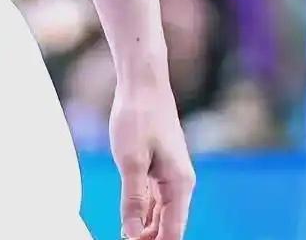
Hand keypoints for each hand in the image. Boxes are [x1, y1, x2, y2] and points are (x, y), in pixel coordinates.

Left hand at [109, 77, 194, 239]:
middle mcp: (180, 183)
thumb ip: (132, 200)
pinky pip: (153, 198)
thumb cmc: (138, 116)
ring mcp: (170, 175)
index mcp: (179, 185)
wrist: (143, 81)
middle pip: (168, 226)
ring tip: (125, 238)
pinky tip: (129, 222)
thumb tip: (132, 235)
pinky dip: (142, 212)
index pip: (173, 232)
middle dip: (150, 239)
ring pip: (160, 214)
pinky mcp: (159, 166)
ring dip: (145, 229)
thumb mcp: (130, 160)